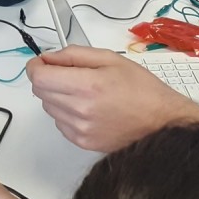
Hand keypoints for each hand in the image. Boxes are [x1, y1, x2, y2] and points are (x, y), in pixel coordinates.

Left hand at [26, 46, 198, 151]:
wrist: (162, 123)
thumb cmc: (142, 90)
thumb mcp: (110, 59)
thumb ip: (74, 55)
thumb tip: (49, 57)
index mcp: (87, 85)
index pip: (39, 77)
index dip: (36, 66)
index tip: (43, 62)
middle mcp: (79, 110)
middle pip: (40, 91)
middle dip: (48, 78)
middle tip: (69, 73)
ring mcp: (79, 129)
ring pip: (49, 107)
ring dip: (57, 96)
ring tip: (84, 92)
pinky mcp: (82, 143)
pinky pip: (60, 123)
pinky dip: (66, 113)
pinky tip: (88, 108)